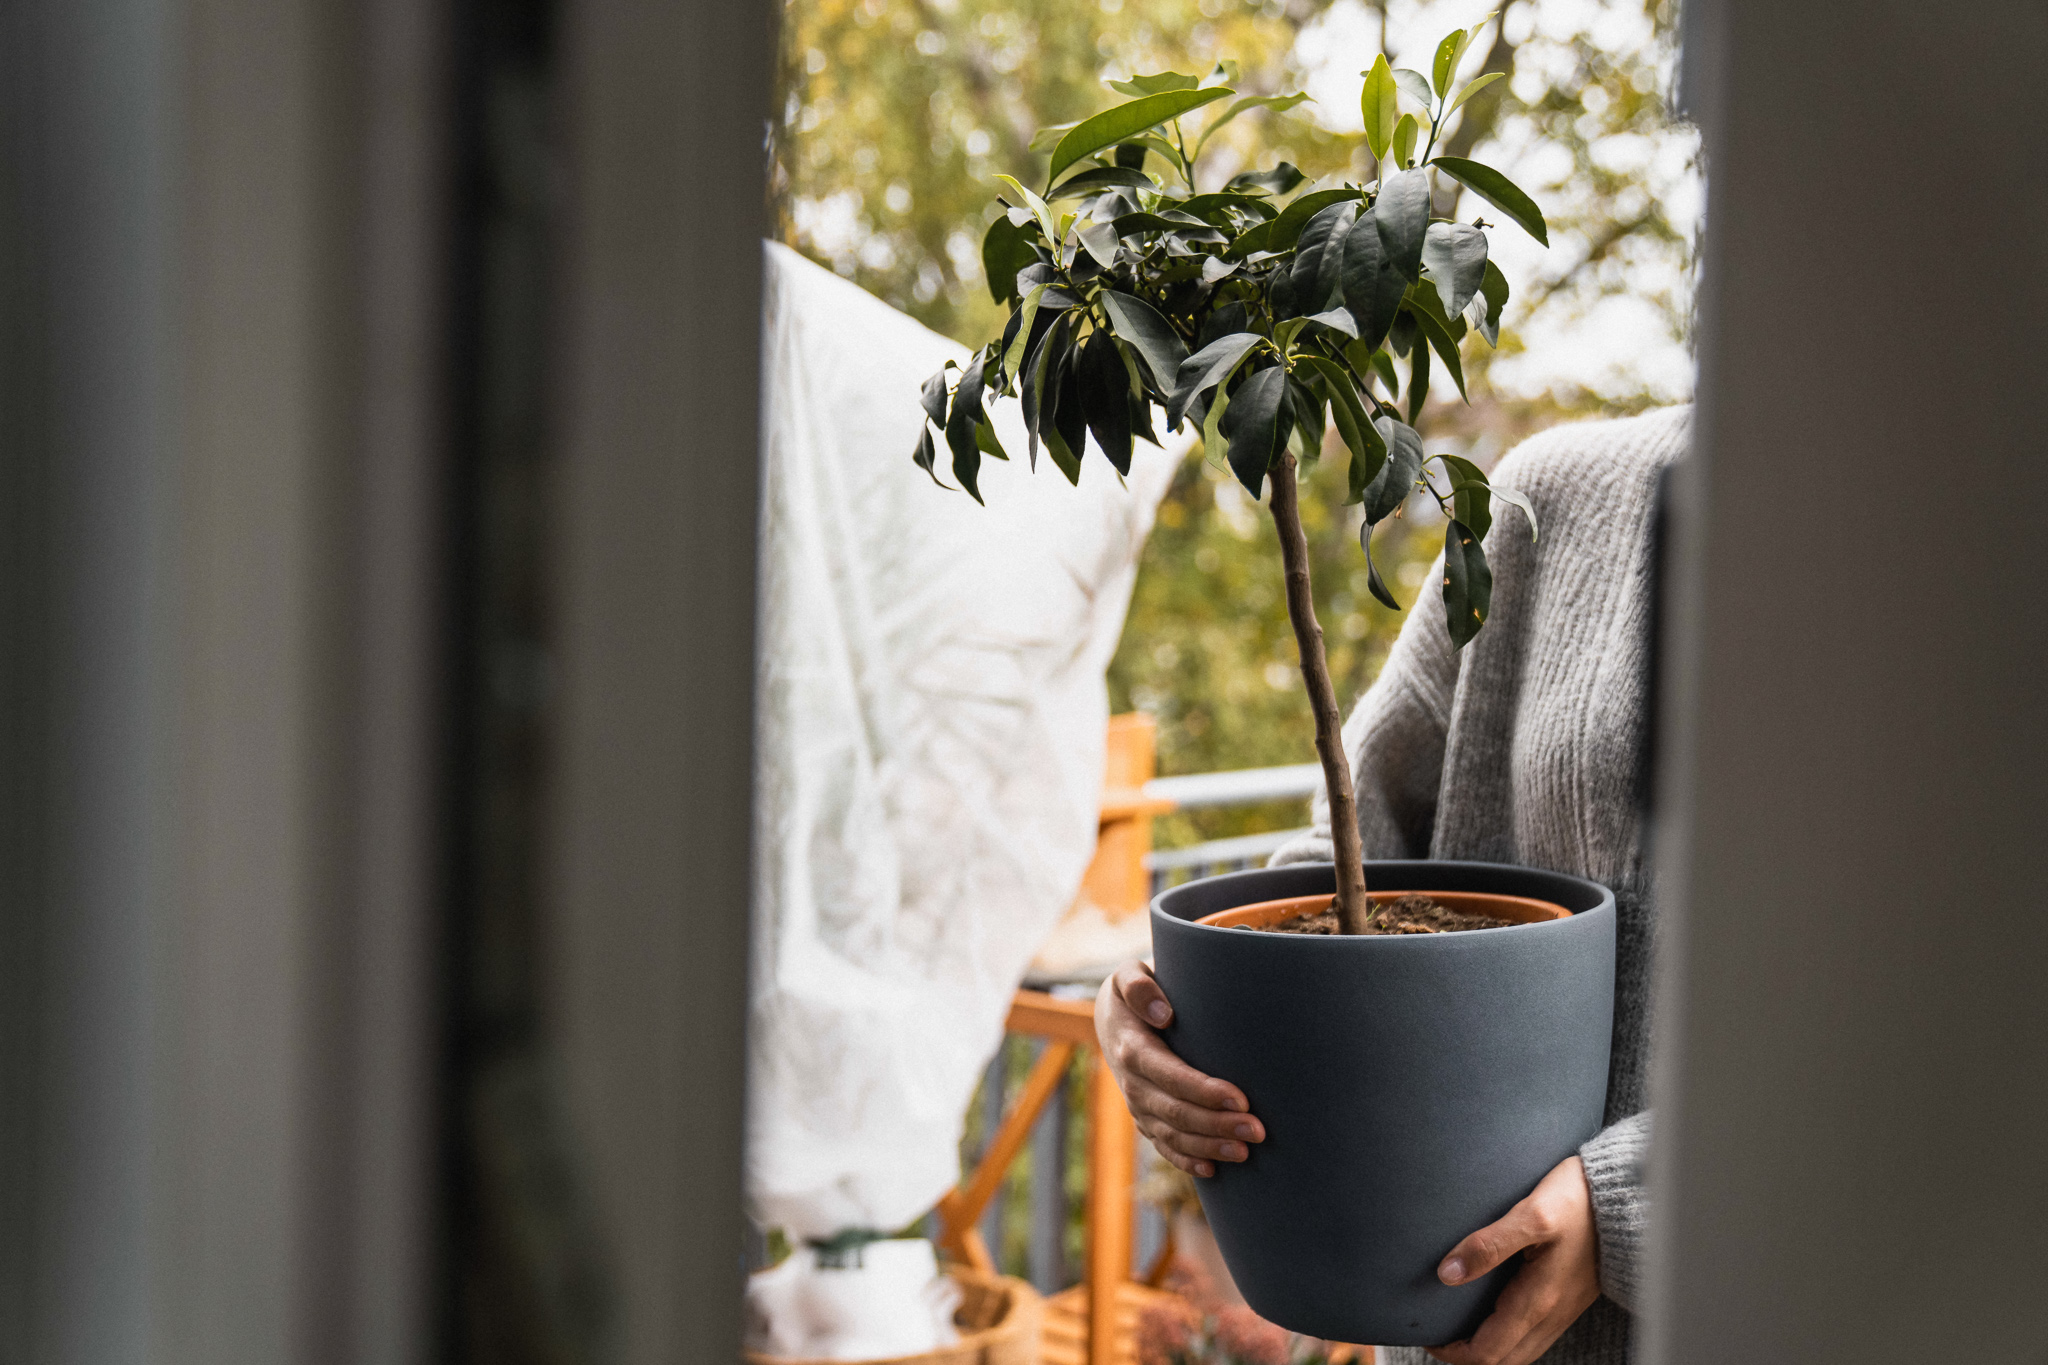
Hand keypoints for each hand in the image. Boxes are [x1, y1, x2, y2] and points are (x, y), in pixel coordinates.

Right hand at [1094, 960, 1264, 1177]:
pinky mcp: (1145, 1118)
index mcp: (1132, 1050)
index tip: (1241, 1098)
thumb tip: (1164, 1014)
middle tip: (1258, 1131)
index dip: (1204, 1092)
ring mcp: (1138, 1106)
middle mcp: (1132, 1084)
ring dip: (1209, 1147)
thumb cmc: (1133, 992)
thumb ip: (1140, 986)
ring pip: (1172, 1136)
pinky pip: (1164, 1146)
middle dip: (1217, 1125)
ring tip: (1246, 1152)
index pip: (1170, 1077)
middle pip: (1176, 1113)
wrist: (1112, 1018)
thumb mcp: (1128, 975)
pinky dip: (1186, 1161)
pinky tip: (1214, 1170)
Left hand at [1427, 1155, 1600, 1364]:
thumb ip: (1489, 1245)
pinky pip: (1533, 1335)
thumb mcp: (1532, 1215)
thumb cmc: (1579, 1201)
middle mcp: (1551, 1314)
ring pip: (1519, 1351)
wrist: (1627, 1198)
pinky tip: (1492, 1312)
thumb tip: (1448, 1272)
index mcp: (1538, 1301)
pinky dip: (1507, 1336)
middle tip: (1437, 1335)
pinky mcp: (1568, 1299)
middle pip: (1503, 1361)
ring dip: (1487, 1349)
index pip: (1487, 1352)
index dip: (1452, 1353)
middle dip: (1466, 1357)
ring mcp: (1562, 1309)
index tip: (1428, 1336)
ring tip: (1458, 1327)